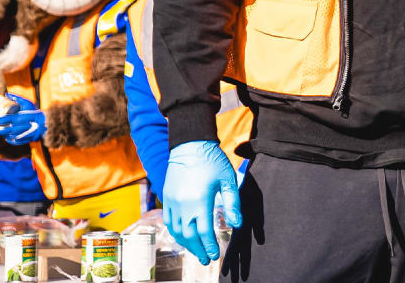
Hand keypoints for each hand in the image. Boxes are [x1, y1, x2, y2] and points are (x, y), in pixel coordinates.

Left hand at [0, 95, 44, 144]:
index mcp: (16, 119)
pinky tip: (10, 135)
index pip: (0, 120)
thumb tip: (7, 93)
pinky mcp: (21, 140)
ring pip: (5, 136)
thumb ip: (17, 98)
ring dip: (3, 133)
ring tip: (4, 129)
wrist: (46, 124)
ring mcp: (18, 135)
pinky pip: (11, 141)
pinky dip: (9, 138)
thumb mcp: (27, 103)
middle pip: (0, 131)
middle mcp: (16, 128)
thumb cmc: (36, 113)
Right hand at [164, 141, 241, 263]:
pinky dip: (177, 232)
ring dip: (186, 243)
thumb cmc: (213, 160)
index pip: (203, 232)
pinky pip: (169, 221)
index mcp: (199, 200)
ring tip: (197, 251)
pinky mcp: (166, 197)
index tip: (215, 256)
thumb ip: (232, 203)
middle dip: (198, 250)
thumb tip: (237, 224)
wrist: (190, 144)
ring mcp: (172, 201)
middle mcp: (182, 204)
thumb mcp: (228, 180)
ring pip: (176, 230)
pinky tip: (185, 236)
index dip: (209, 246)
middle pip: (188, 235)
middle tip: (206, 260)